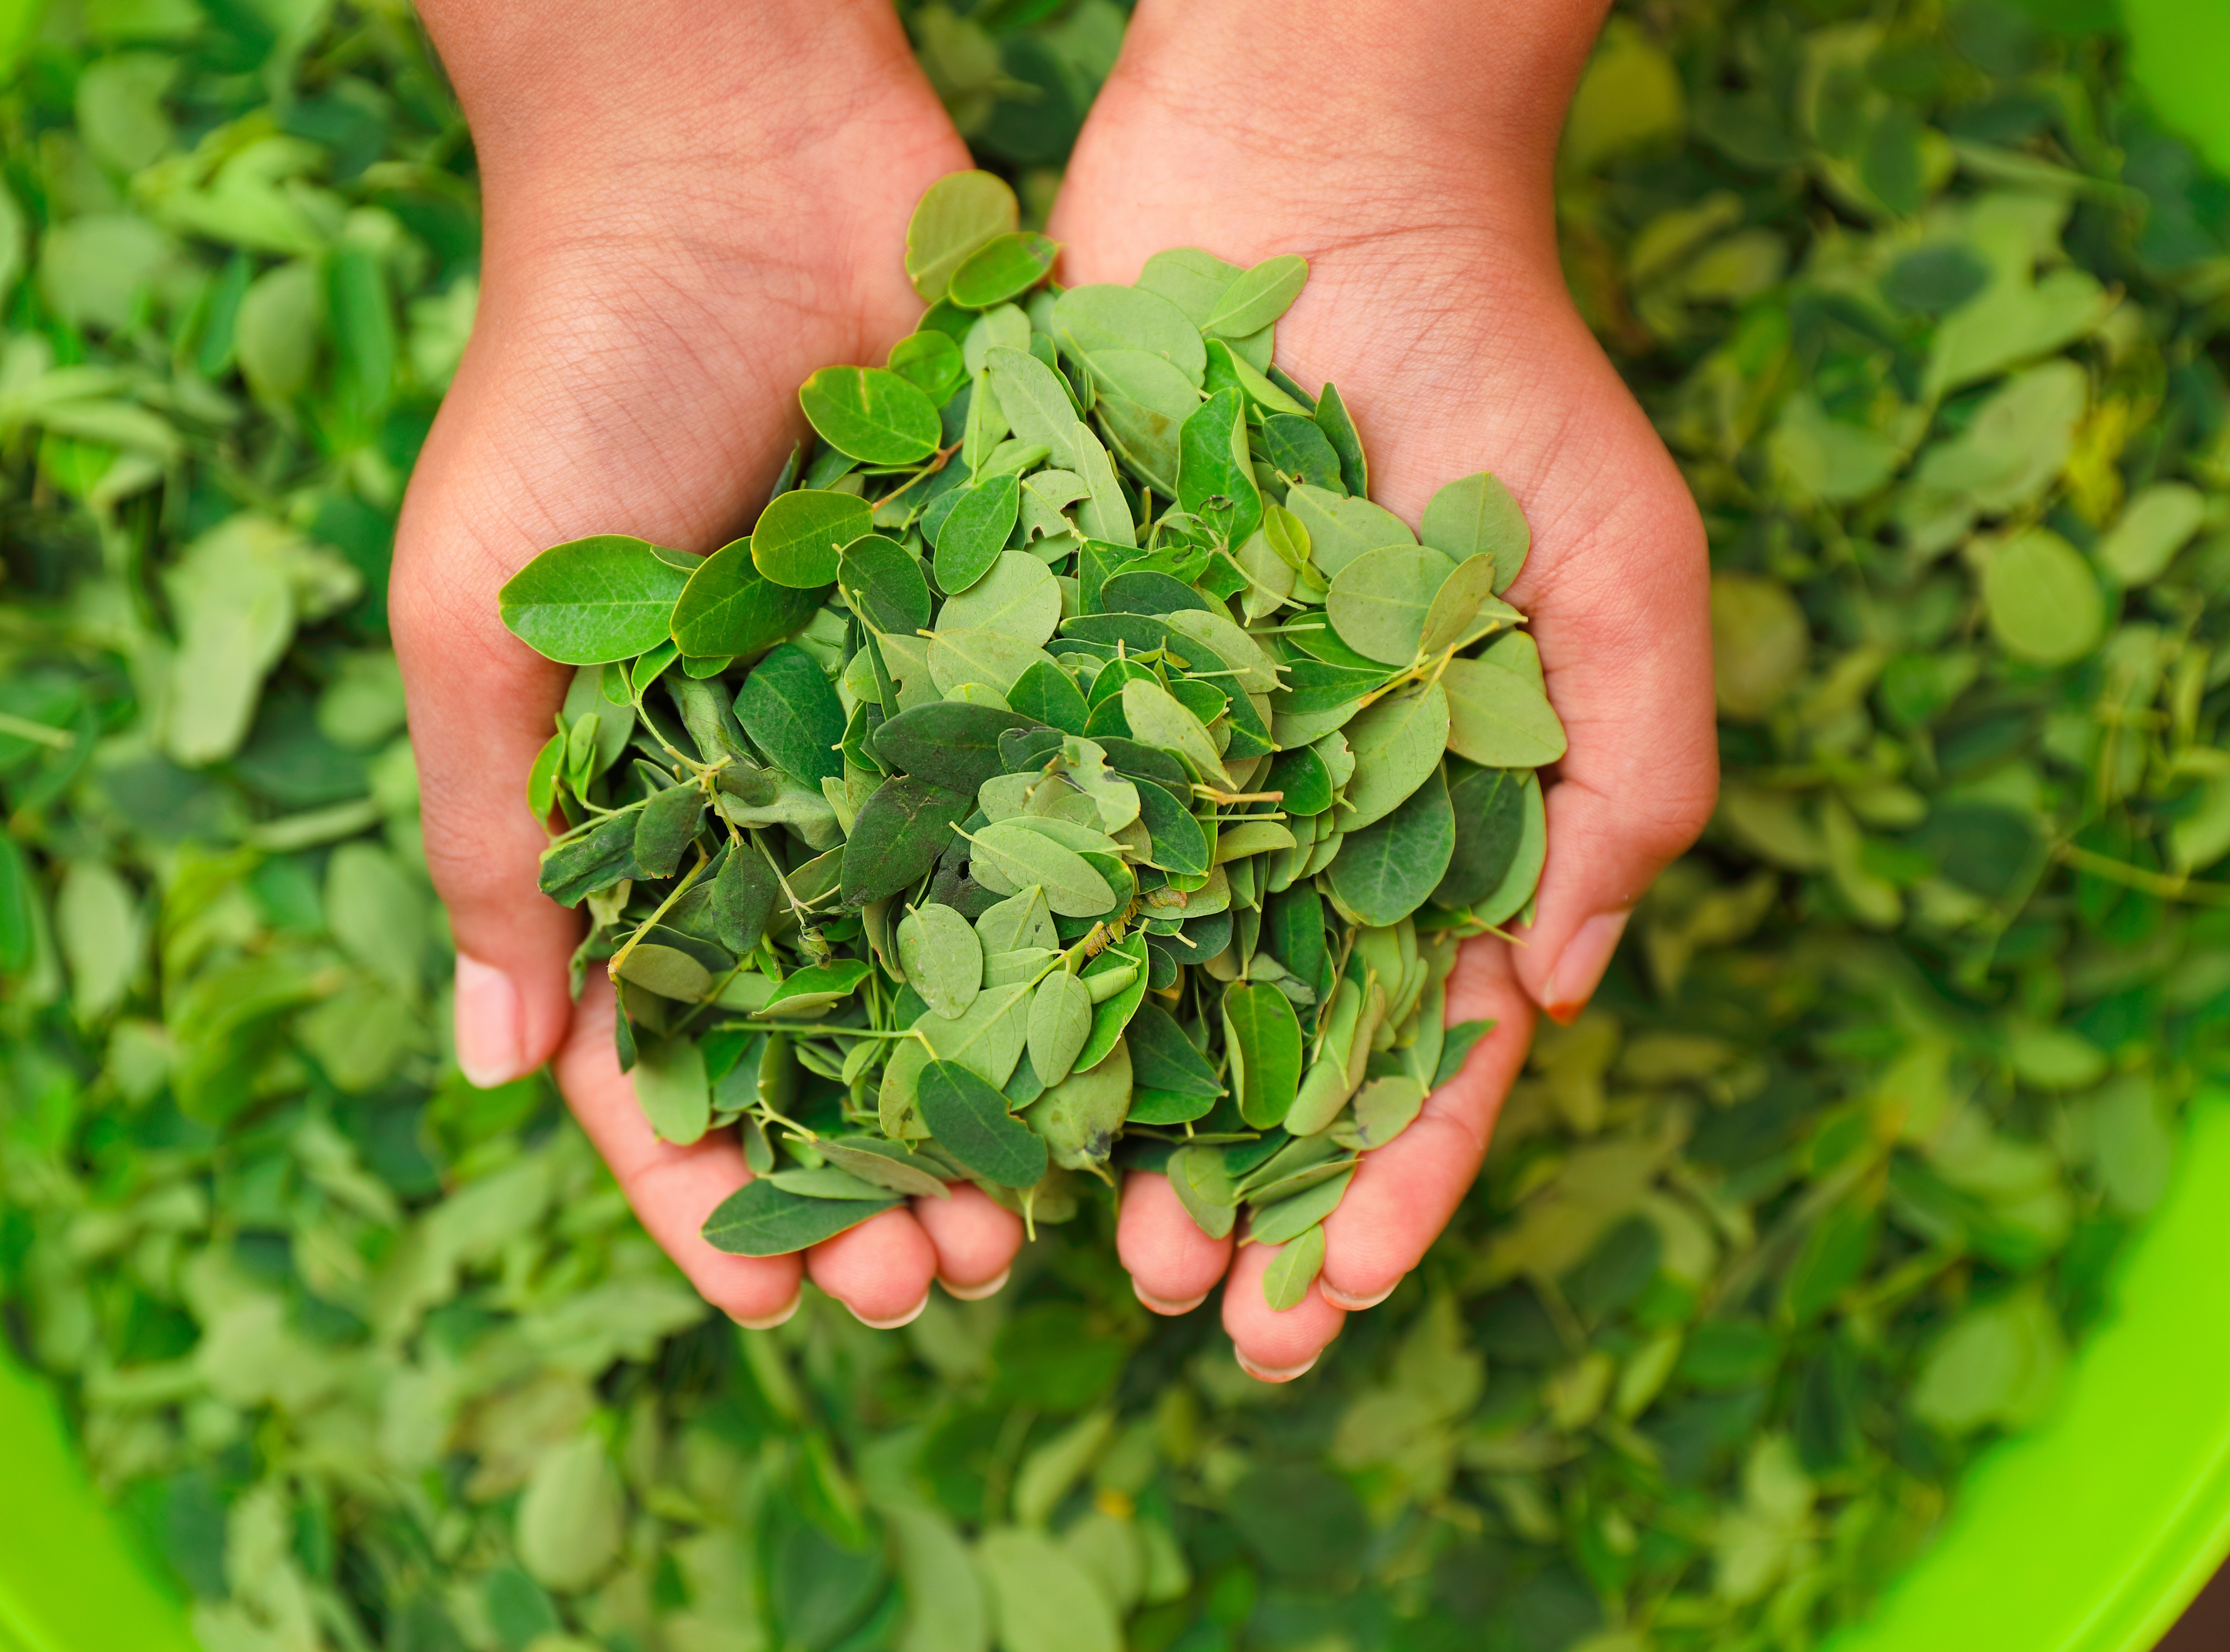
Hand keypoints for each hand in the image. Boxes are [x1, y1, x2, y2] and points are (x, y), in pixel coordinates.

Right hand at [392, 0, 1018, 1326]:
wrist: (731, 161)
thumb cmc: (568, 376)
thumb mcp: (484, 618)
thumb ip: (491, 835)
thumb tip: (501, 1065)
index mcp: (642, 816)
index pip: (673, 1058)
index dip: (720, 1194)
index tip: (786, 1300)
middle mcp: (789, 798)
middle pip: (841, 1045)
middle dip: (887, 1173)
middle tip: (952, 1274)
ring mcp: (912, 732)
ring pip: (971, 962)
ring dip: (1008, 1096)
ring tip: (1060, 1216)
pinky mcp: (1024, 646)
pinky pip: (1065, 811)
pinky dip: (1099, 926)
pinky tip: (1151, 1043)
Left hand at [1046, 0, 1716, 1377]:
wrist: (1312, 180)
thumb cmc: (1495, 364)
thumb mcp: (1619, 567)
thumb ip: (1629, 770)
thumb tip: (1559, 991)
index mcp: (1424, 816)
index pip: (1412, 1045)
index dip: (1385, 1182)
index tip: (1338, 1295)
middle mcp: (1277, 811)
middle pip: (1248, 1049)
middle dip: (1227, 1186)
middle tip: (1179, 1297)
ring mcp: (1150, 752)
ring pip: (1111, 978)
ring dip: (1084, 1117)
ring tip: (1043, 1236)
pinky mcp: (1033, 673)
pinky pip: (993, 829)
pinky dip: (966, 945)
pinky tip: (929, 1062)